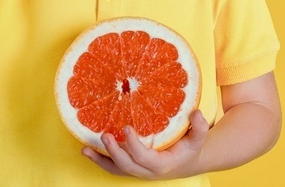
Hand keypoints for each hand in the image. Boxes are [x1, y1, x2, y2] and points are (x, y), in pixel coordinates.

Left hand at [82, 110, 209, 180]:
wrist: (186, 163)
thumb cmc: (189, 149)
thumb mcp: (198, 139)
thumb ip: (199, 128)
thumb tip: (196, 113)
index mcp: (161, 164)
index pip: (144, 157)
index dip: (134, 145)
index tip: (126, 128)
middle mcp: (147, 171)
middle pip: (127, 165)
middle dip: (114, 152)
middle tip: (104, 135)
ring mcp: (137, 171)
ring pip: (116, 169)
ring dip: (100, 160)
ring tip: (85, 150)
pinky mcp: (131, 167)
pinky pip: (113, 167)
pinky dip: (100, 161)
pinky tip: (87, 151)